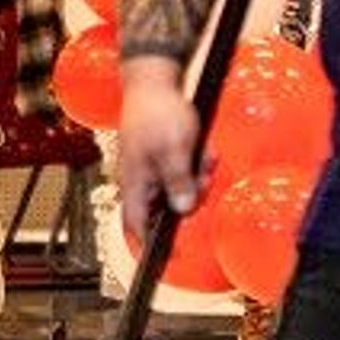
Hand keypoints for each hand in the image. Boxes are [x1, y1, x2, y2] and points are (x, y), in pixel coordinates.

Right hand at [115, 62, 202, 237]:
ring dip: (195, 178)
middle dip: (189, 199)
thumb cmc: (157, 110)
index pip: (136, 225)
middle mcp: (139, 178)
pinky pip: (179, 171)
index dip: (149, 247)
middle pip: (163, 208)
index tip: (165, 261)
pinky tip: (201, 149)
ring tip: (204, 156)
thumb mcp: (175, 149)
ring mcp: (148, 167)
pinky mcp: (158, 156)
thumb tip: (182, 209)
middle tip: (203, 179)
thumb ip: (178, 182)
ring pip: (175, 188)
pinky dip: (193, 165)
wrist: (152, 78)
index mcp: (135, 181)